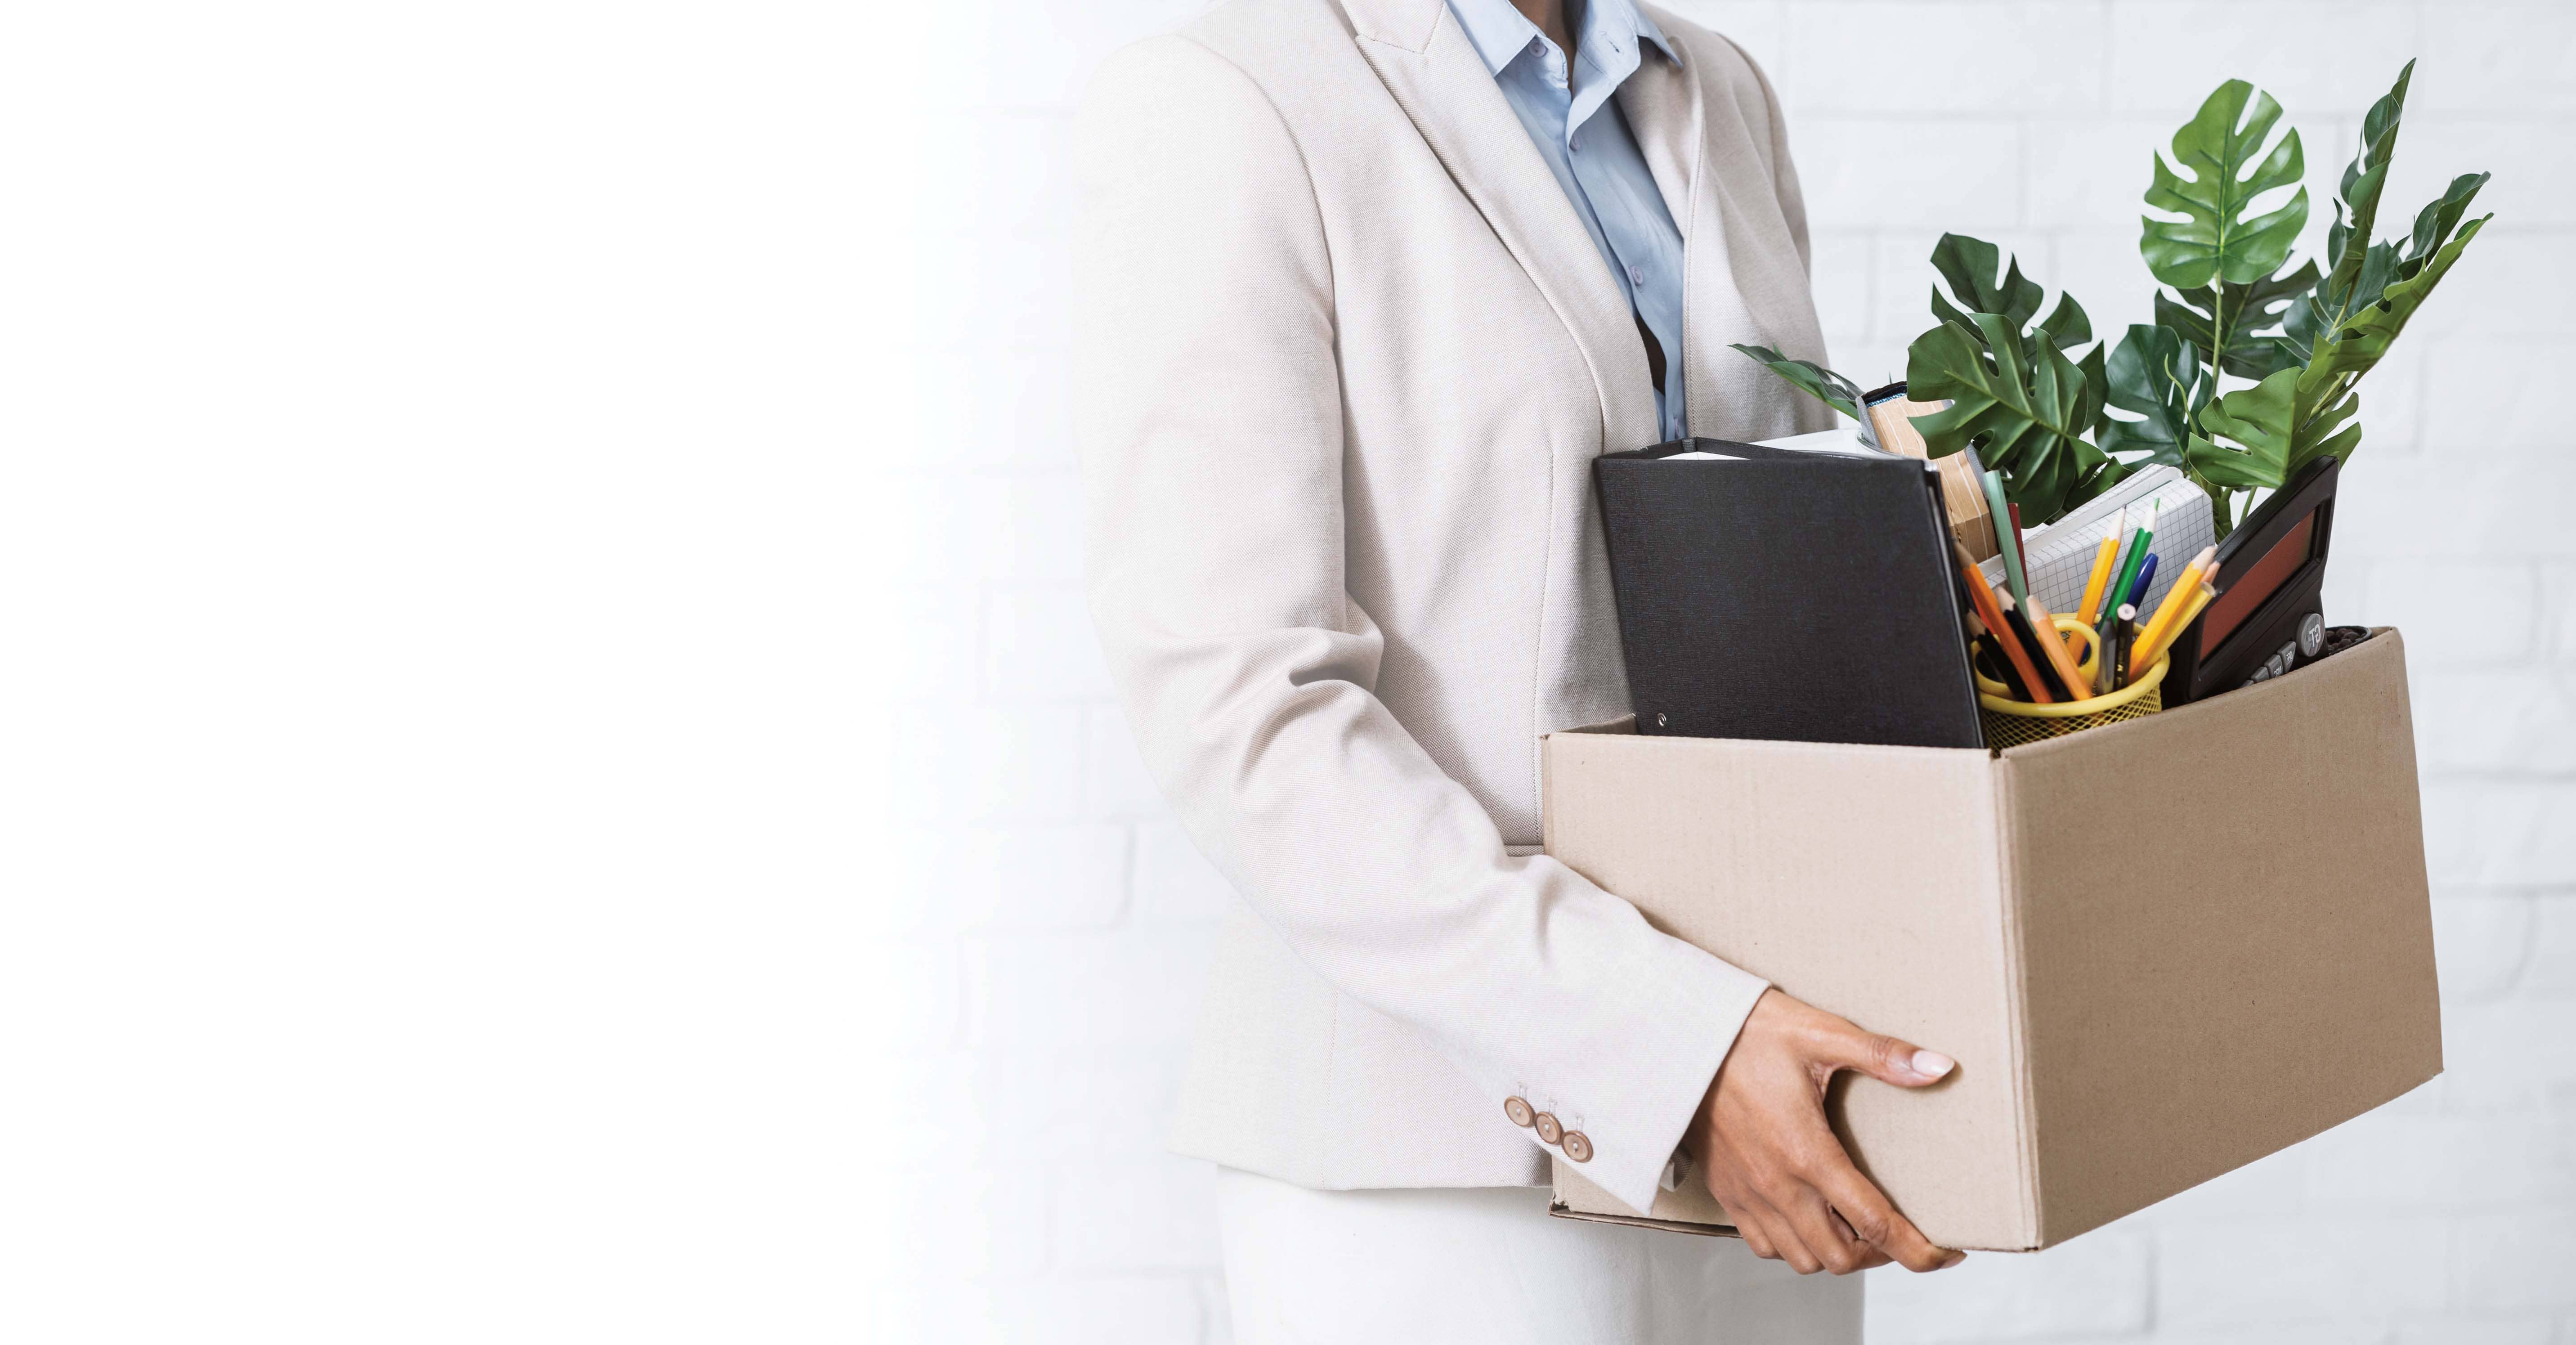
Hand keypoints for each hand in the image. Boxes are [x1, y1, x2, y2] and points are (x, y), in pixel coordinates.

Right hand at [1684, 988, 1964, 1274]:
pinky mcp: (1726, 1190)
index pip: (1875, 1224)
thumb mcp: (1819, 1033)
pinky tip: (1807, 1216)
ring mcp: (1748, 1193)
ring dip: (1837, 1252)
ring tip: (1855, 1226)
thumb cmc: (1745, 1032)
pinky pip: (1763, 1244)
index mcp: (1807, 1152)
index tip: (1947, 1254)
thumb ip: (1882, 1055)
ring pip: (1803, 1258)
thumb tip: (1939, 1067)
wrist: (1673, 1036)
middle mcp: (1778, 1184)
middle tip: (1900, 1229)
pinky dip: (1793, 1244)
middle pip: (1842, 1257)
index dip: (1920, 1250)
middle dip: (1881, 1254)